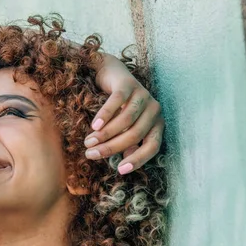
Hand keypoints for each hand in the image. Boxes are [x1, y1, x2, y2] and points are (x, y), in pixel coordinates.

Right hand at [85, 56, 163, 174]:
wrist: (112, 74)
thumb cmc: (120, 106)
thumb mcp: (126, 128)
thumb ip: (128, 144)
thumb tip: (123, 165)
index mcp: (157, 123)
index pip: (152, 147)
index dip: (138, 160)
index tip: (120, 171)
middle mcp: (154, 110)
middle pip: (134, 135)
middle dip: (111, 147)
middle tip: (91, 154)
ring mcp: (144, 95)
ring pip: (125, 121)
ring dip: (105, 134)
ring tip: (88, 142)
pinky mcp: (129, 84)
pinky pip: (117, 102)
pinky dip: (105, 115)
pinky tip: (94, 126)